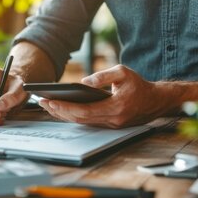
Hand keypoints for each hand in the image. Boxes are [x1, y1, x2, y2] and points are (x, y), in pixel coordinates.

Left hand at [38, 65, 163, 127]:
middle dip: (60, 111)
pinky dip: (73, 116)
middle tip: (42, 102)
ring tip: (47, 105)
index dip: (66, 107)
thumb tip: (83, 83)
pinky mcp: (110, 125)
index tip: (50, 101)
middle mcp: (113, 120)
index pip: (85, 111)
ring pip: (83, 122)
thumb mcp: (123, 72)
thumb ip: (103, 76)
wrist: (155, 101)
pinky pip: (88, 122)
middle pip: (80, 119)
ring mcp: (111, 125)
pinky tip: (61, 109)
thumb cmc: (138, 84)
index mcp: (116, 107)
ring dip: (64, 115)